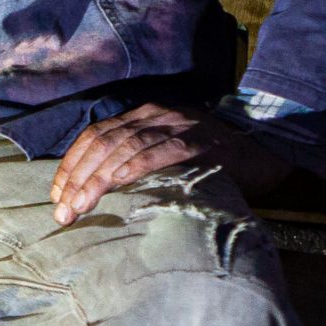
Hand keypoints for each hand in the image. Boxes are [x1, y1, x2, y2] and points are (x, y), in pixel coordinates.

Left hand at [49, 102, 293, 224]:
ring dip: (95, 181)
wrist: (269, 148)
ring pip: (123, 148)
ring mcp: (178, 126)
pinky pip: (155, 154)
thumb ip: (142, 160)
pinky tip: (111, 189)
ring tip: (78, 209)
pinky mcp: (198, 143)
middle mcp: (158, 115)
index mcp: (148, 115)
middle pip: (104, 142)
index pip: (97, 134)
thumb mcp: (173, 151)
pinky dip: (129, 171)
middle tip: (62, 211)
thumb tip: (100, 192)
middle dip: (77, 178)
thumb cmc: (217, 160)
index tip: (57, 194)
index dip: (72, 164)